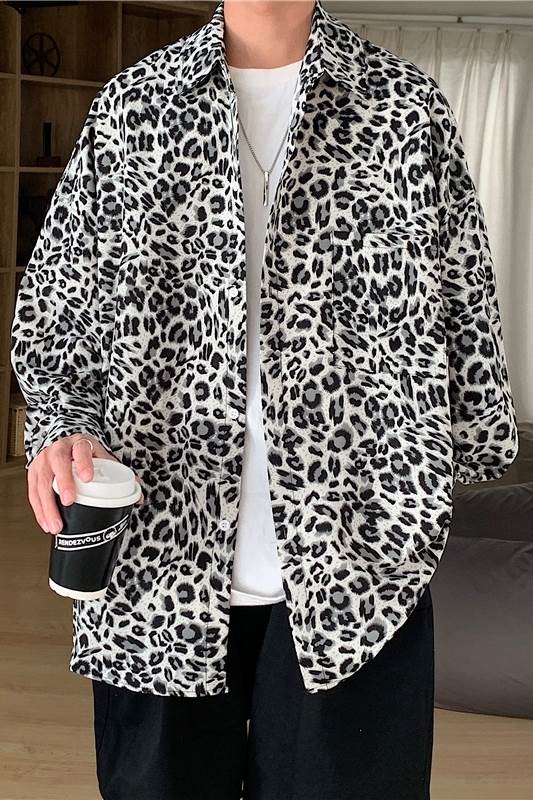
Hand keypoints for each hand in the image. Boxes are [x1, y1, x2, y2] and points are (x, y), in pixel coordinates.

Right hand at [27, 433, 144, 535]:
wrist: (62, 439)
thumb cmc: (84, 451)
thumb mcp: (100, 455)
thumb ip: (118, 473)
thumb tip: (139, 496)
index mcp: (79, 443)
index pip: (81, 450)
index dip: (84, 463)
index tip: (88, 478)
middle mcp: (58, 450)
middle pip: (58, 465)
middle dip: (63, 484)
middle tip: (68, 502)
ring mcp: (43, 461)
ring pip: (42, 483)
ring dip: (48, 506)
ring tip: (56, 526)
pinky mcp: (33, 473)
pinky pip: (33, 493)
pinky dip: (39, 510)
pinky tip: (46, 524)